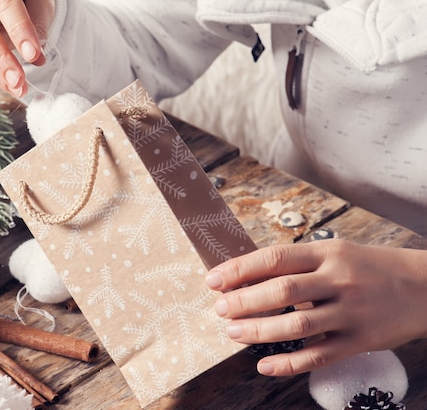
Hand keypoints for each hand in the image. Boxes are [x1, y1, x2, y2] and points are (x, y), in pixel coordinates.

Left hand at [205, 239, 426, 375]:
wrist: (424, 287)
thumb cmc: (369, 267)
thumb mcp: (335, 252)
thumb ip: (297, 263)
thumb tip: (246, 276)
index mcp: (327, 253)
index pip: (274, 259)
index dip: (239, 270)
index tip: (214, 280)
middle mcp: (338, 280)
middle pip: (282, 291)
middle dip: (244, 302)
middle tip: (221, 310)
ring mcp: (350, 312)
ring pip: (297, 325)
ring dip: (259, 332)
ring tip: (234, 333)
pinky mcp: (360, 341)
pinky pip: (320, 356)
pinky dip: (289, 364)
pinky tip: (265, 366)